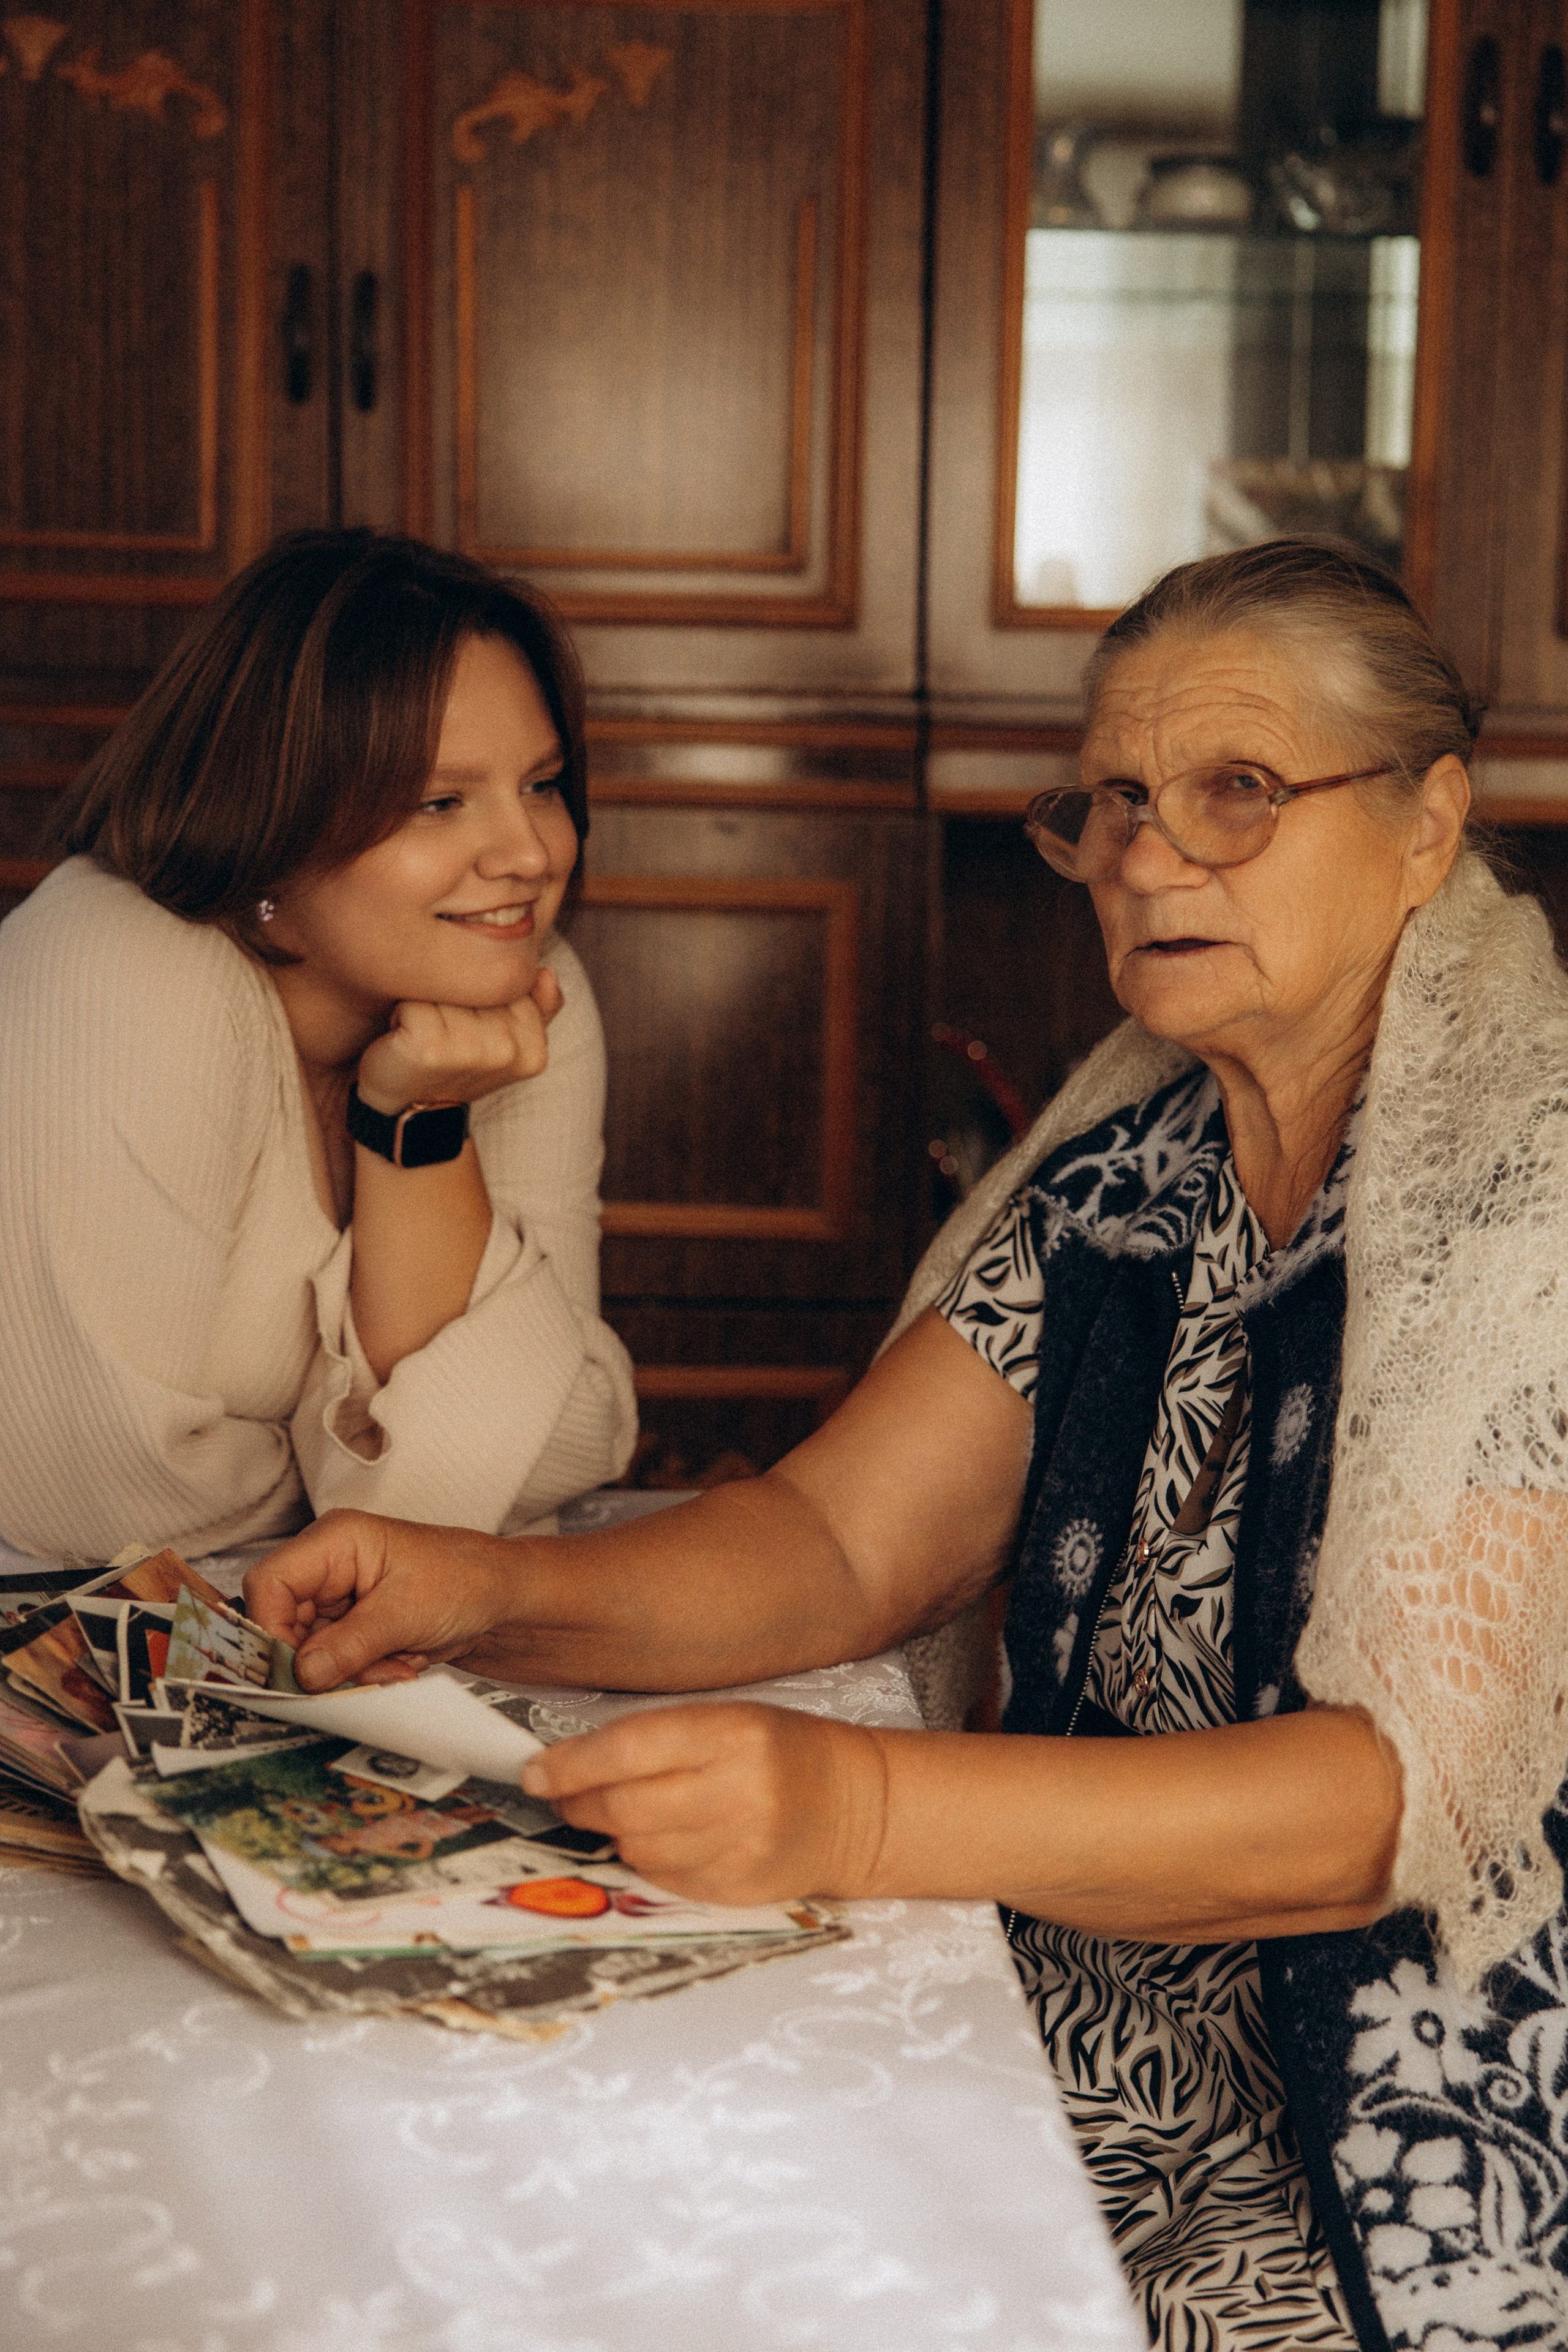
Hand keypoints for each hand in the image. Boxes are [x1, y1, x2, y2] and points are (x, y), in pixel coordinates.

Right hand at [243, 1509, 517, 1688]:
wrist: (501, 1598)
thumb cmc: (465, 1580)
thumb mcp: (406, 1613)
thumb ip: (350, 1644)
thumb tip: (302, 1674)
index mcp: (334, 1541)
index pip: (269, 1583)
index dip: (271, 1629)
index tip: (296, 1669)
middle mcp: (328, 1567)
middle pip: (284, 1623)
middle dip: (321, 1660)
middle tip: (363, 1674)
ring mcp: (338, 1598)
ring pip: (308, 1651)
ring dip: (348, 1672)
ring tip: (395, 1666)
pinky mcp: (350, 1626)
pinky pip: (333, 1662)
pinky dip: (362, 1674)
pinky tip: (398, 1666)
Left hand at [355, 964, 562, 1113]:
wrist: (409, 1111)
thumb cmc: (453, 1065)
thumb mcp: (503, 1036)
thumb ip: (536, 1005)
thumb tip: (547, 974)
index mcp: (534, 1049)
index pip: (511, 985)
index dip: (483, 999)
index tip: (471, 1029)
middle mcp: (508, 1051)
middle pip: (479, 984)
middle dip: (457, 999)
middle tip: (447, 1034)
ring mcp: (471, 1052)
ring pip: (448, 989)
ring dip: (429, 1005)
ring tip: (428, 1035)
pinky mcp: (431, 1048)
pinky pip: (415, 1002)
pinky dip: (402, 1014)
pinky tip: (406, 1038)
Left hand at [520, 1702, 888, 1906]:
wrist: (853, 1806)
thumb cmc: (782, 1751)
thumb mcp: (728, 1718)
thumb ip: (655, 1737)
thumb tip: (568, 1765)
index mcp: (734, 1733)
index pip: (628, 1749)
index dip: (570, 1765)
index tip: (535, 1772)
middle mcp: (738, 1792)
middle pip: (623, 1805)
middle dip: (579, 1802)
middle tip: (564, 1795)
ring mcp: (738, 1849)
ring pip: (635, 1847)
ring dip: (612, 1831)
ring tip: (624, 1811)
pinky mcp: (735, 1890)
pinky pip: (661, 1878)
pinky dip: (646, 1858)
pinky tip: (664, 1837)